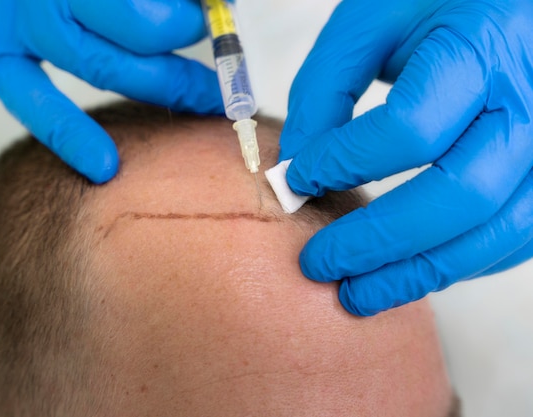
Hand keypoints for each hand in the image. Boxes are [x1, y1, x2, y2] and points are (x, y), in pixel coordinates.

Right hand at [0, 0, 222, 182]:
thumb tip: (209, 1)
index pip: (155, 4)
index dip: (196, 13)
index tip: (221, 16)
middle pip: (142, 32)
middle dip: (192, 50)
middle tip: (224, 70)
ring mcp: (22, 23)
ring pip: (104, 66)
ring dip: (163, 86)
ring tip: (204, 101)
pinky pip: (33, 102)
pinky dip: (69, 135)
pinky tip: (105, 167)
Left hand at [279, 0, 532, 315]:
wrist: (506, 7)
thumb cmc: (437, 4)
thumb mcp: (372, 23)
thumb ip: (325, 90)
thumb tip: (296, 167)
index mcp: (483, 48)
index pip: (410, 129)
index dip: (345, 163)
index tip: (298, 181)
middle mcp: (532, 103)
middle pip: (457, 197)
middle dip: (378, 242)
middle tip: (318, 264)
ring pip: (492, 234)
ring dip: (416, 274)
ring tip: (356, 294)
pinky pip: (512, 239)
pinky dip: (455, 265)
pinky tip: (408, 270)